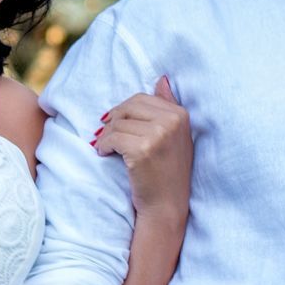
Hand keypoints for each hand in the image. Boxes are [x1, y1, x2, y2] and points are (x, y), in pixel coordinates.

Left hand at [93, 75, 191, 222]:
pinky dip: (103, 146)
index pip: (141, 99)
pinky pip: (112, 138)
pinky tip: (105, 154)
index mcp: (180, 114)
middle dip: (113, 120)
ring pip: (117, 123)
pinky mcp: (142, 149)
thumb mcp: (175, 136)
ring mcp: (159, 135)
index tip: (114, 124)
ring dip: (106, 136)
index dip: (123, 111)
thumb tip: (161, 79)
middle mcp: (172, 121)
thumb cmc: (167, 172)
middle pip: (128, 107)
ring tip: (107, 148)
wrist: (167, 205)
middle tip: (106, 136)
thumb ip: (168, 106)